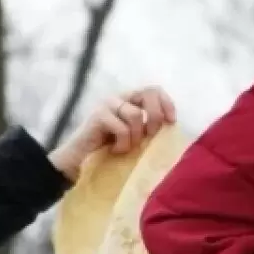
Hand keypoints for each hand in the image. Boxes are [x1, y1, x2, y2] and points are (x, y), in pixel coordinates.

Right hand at [49, 86, 176, 179]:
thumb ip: (150, 127)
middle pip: (148, 93)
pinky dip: (124, 143)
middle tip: (149, 136)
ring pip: (137, 115)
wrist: (81, 163)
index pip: (154, 89)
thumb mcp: (137, 137)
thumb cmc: (112, 151)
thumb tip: (172, 124)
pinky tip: (116, 150)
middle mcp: (120, 98)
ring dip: (136, 136)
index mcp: (131, 101)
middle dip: (156, 117)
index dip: (167, 103)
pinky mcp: (98, 116)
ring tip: (126, 147)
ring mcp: (107, 105)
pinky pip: (122, 128)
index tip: (171, 121)